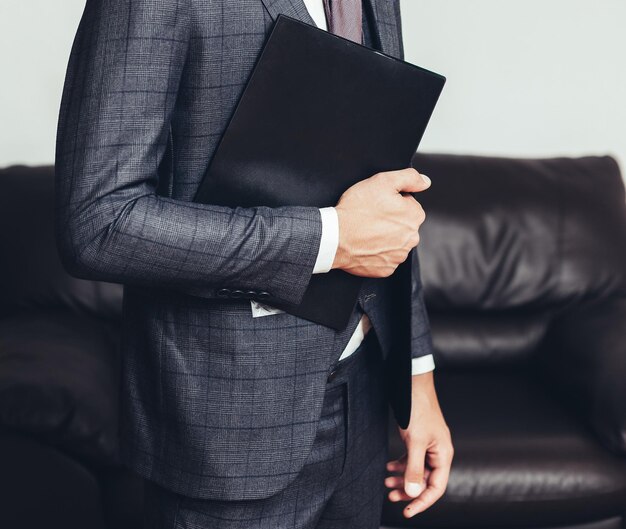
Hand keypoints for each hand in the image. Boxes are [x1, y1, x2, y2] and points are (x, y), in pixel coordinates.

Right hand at [332, 168, 430, 276]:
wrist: (334, 237)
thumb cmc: (356, 209)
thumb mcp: (383, 181)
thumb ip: (409, 178)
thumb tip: (425, 181)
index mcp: (415, 216)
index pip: (409, 205)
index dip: (392, 202)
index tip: (378, 203)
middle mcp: (412, 238)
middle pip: (403, 225)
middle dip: (390, 221)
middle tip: (370, 217)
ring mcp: (399, 256)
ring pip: (394, 243)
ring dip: (384, 237)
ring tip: (366, 231)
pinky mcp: (386, 269)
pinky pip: (384, 258)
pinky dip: (376, 253)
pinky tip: (365, 244)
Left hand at [385, 371, 452, 517]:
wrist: (413, 385)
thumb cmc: (418, 409)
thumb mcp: (415, 442)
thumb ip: (413, 468)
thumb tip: (413, 493)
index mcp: (443, 455)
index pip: (436, 488)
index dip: (422, 502)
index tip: (407, 512)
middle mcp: (438, 452)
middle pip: (425, 481)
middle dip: (408, 490)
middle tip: (390, 496)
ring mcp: (428, 446)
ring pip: (416, 470)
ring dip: (401, 478)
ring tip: (386, 483)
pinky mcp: (419, 439)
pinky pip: (411, 458)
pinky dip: (400, 464)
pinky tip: (389, 466)